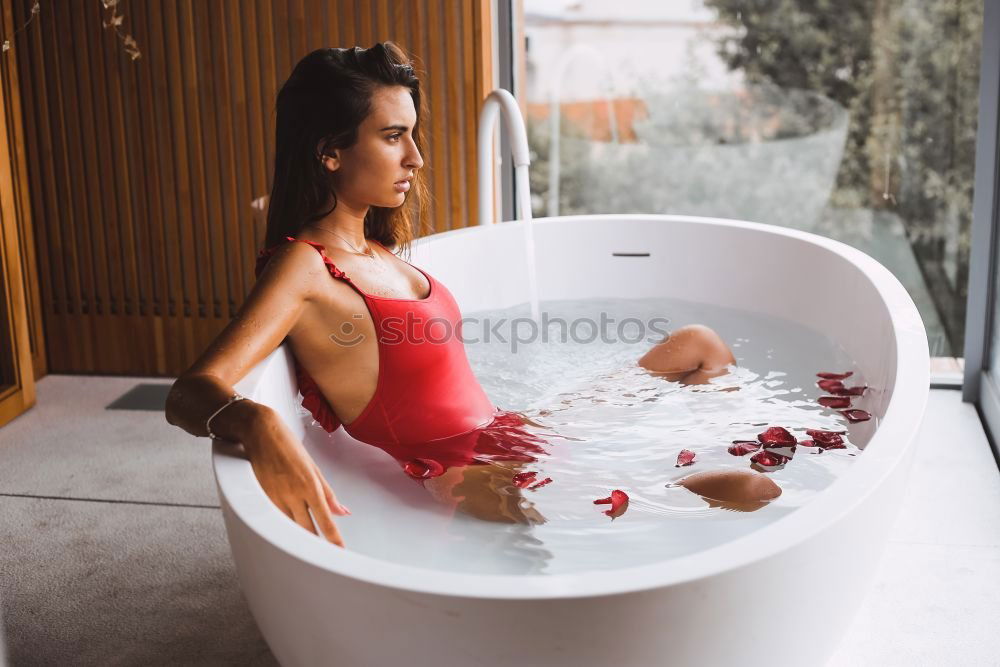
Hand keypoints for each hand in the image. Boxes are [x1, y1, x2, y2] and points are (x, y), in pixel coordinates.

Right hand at [242, 411, 349, 546]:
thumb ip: (328, 493)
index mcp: (310, 485)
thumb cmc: (288, 446)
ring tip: (309, 549)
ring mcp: (276, 497)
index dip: (333, 538)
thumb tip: (342, 511)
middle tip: (325, 555)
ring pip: (290, 528)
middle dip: (316, 545)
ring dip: (299, 539)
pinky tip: (289, 533)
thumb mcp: (314, 467)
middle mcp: (293, 494)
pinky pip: (275, 519)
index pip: (325, 519)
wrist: (261, 432)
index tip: (339, 550)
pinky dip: (284, 528)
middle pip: (307, 530)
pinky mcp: (262, 498)